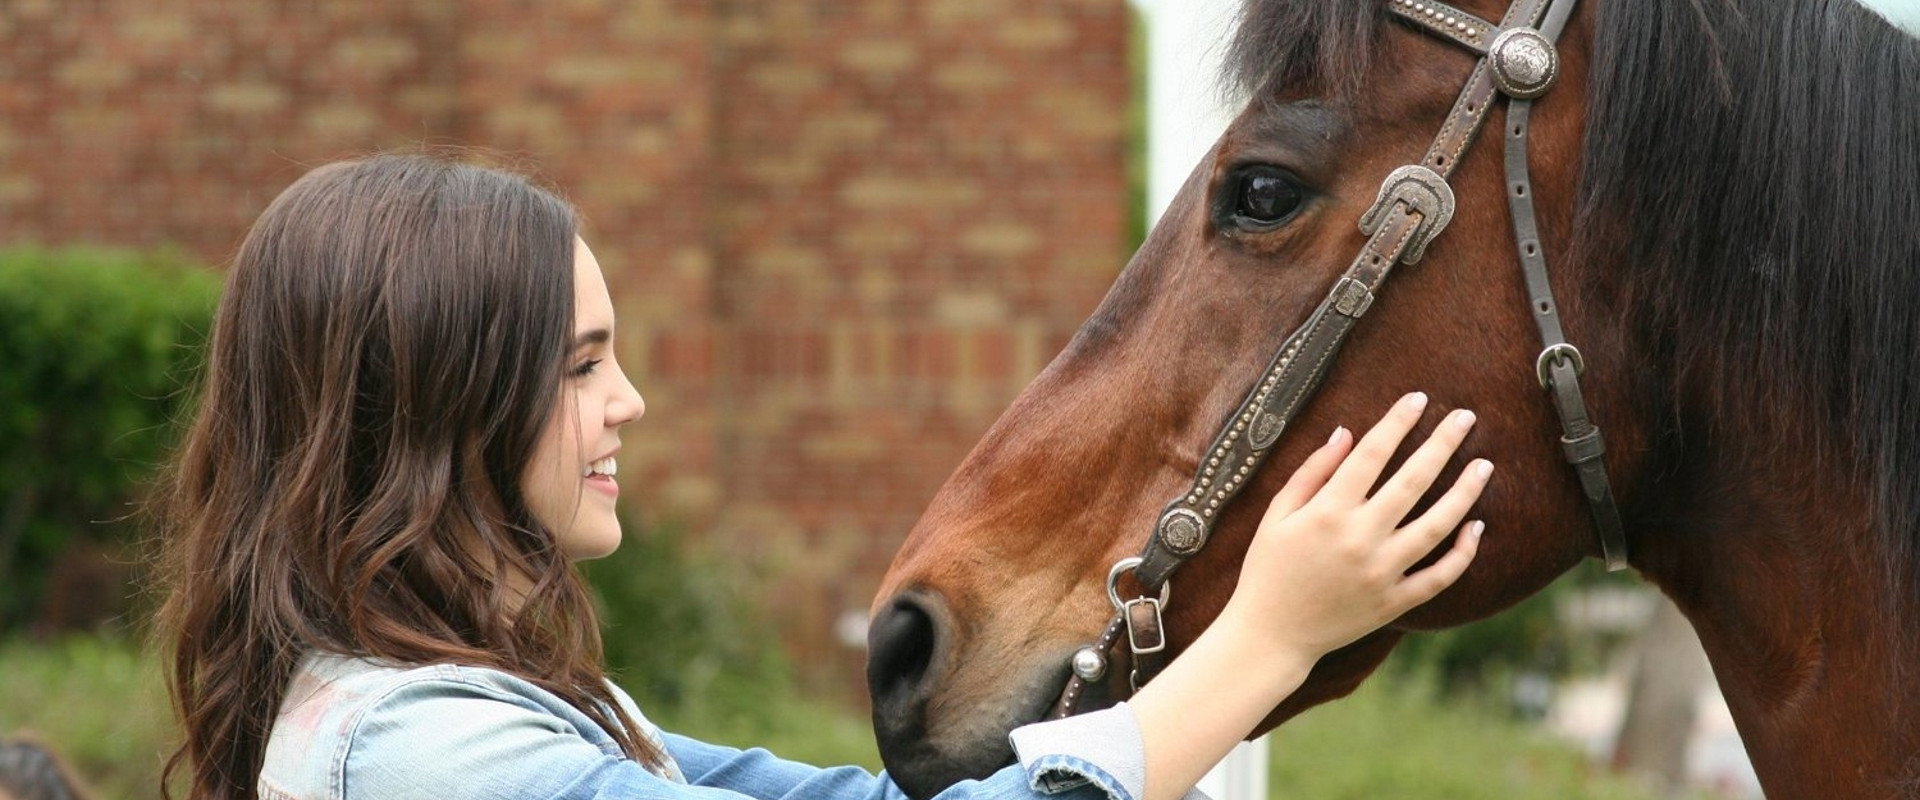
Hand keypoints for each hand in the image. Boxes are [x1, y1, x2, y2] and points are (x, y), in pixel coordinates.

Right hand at [1126, 392, 1487, 799]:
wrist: (1271, 635)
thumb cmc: (1267, 569)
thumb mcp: (1276, 515)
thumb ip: (1312, 472)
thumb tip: (1346, 433)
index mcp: (1327, 512)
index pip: (1372, 455)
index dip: (1397, 423)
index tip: (1418, 398)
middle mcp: (1359, 539)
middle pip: (1413, 481)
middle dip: (1442, 443)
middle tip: (1465, 417)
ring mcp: (1381, 573)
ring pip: (1436, 526)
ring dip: (1464, 493)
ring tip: (1484, 465)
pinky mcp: (1394, 603)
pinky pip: (1439, 576)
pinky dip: (1462, 553)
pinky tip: (1476, 527)